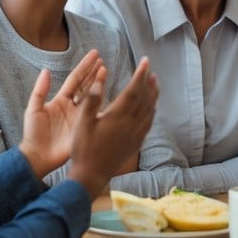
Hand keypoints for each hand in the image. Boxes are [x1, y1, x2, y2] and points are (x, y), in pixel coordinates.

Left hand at [19, 49, 104, 178]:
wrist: (38, 155)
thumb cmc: (33, 133)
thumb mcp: (34, 109)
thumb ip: (40, 90)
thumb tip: (46, 70)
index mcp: (61, 100)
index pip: (76, 79)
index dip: (85, 67)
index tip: (95, 55)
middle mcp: (73, 106)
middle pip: (86, 85)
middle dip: (94, 72)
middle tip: (103, 61)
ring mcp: (81, 116)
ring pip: (93, 96)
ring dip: (99, 83)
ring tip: (106, 70)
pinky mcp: (85, 126)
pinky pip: (96, 112)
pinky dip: (102, 102)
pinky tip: (109, 93)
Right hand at [67, 58, 158, 198]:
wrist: (92, 175)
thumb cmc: (83, 149)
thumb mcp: (82, 123)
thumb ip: (91, 100)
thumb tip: (100, 80)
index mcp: (117, 116)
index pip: (133, 90)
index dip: (140, 74)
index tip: (145, 61)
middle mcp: (130, 124)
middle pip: (145, 98)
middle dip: (148, 82)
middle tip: (151, 70)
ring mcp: (135, 134)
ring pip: (149, 110)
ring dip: (153, 96)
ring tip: (154, 84)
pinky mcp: (136, 143)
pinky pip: (148, 123)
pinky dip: (151, 112)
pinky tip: (151, 109)